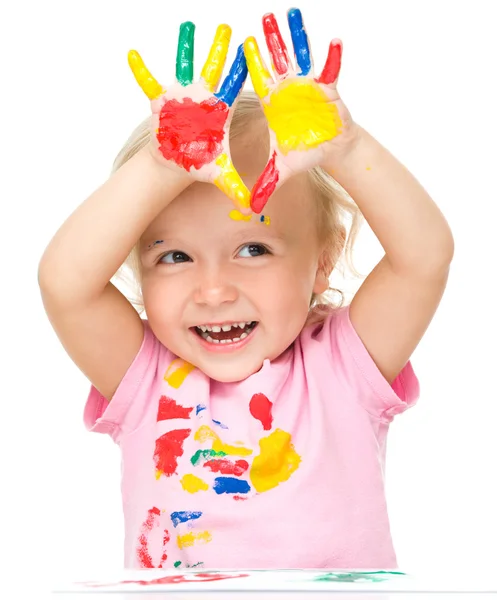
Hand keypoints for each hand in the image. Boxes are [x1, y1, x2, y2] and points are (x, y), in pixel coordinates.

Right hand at [128, 22, 250, 213]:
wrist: (176, 163)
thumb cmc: (199, 164)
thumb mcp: (219, 175)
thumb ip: (237, 188)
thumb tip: (252, 208)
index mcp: (219, 111)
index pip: (233, 87)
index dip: (241, 70)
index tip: (249, 49)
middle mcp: (202, 99)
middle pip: (212, 70)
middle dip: (218, 49)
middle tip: (225, 26)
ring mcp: (182, 98)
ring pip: (183, 68)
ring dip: (185, 48)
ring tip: (187, 25)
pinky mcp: (161, 102)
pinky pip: (149, 83)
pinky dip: (141, 71)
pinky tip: (132, 54)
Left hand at [244, 8, 356, 212]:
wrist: (331, 152)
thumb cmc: (306, 154)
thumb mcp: (282, 170)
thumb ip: (264, 184)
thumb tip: (249, 208)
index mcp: (274, 104)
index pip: (260, 80)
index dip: (253, 63)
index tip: (242, 43)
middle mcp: (289, 90)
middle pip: (278, 60)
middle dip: (272, 39)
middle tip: (264, 16)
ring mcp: (309, 87)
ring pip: (302, 57)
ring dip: (297, 36)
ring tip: (292, 13)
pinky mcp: (329, 89)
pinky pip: (331, 70)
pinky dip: (333, 58)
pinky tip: (334, 42)